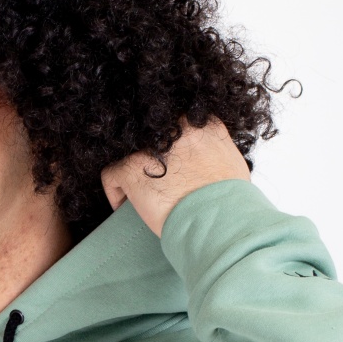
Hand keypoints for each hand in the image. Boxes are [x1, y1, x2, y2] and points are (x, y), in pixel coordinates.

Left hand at [101, 118, 249, 237]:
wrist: (219, 221)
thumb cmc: (230, 201)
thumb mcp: (229, 161)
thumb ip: (212, 149)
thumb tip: (204, 158)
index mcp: (201, 120)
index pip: (174, 122)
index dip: (168, 145)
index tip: (168, 164)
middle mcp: (174, 126)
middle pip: (149, 134)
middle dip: (150, 155)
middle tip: (156, 179)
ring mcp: (150, 146)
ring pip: (128, 154)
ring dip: (134, 172)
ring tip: (143, 193)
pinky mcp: (131, 168)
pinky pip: (112, 174)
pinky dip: (116, 192)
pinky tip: (128, 207)